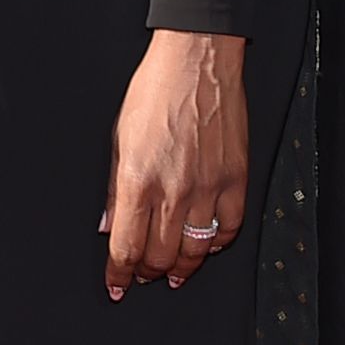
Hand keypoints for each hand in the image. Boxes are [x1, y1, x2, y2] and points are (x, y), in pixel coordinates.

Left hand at [101, 30, 248, 298]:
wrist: (196, 60)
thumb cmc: (155, 90)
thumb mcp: (119, 138)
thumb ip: (114, 189)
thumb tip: (109, 225)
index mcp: (138, 180)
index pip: (126, 247)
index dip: (119, 274)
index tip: (117, 284)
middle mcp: (173, 190)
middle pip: (160, 256)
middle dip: (148, 273)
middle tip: (143, 274)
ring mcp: (208, 187)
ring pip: (195, 250)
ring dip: (182, 268)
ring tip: (173, 272)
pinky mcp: (236, 178)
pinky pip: (230, 227)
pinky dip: (218, 244)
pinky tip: (207, 244)